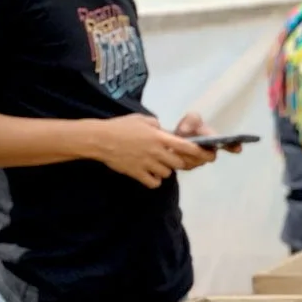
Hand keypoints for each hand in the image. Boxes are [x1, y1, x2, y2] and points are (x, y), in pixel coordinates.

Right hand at [90, 114, 211, 188]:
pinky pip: (154, 182)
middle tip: (171, 158)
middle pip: (179, 163)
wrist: (99, 139)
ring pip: (167, 173)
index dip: (197, 151)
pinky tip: (150, 174)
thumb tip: (164, 130)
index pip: (186, 146)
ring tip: (157, 164)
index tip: (203, 154)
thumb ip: (156, 125)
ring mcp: (147, 164)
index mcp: (159, 137)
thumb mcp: (142, 119)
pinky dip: (155, 180)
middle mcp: (156, 152)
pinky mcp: (137, 173)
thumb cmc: (120, 126)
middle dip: (178, 161)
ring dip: (165, 170)